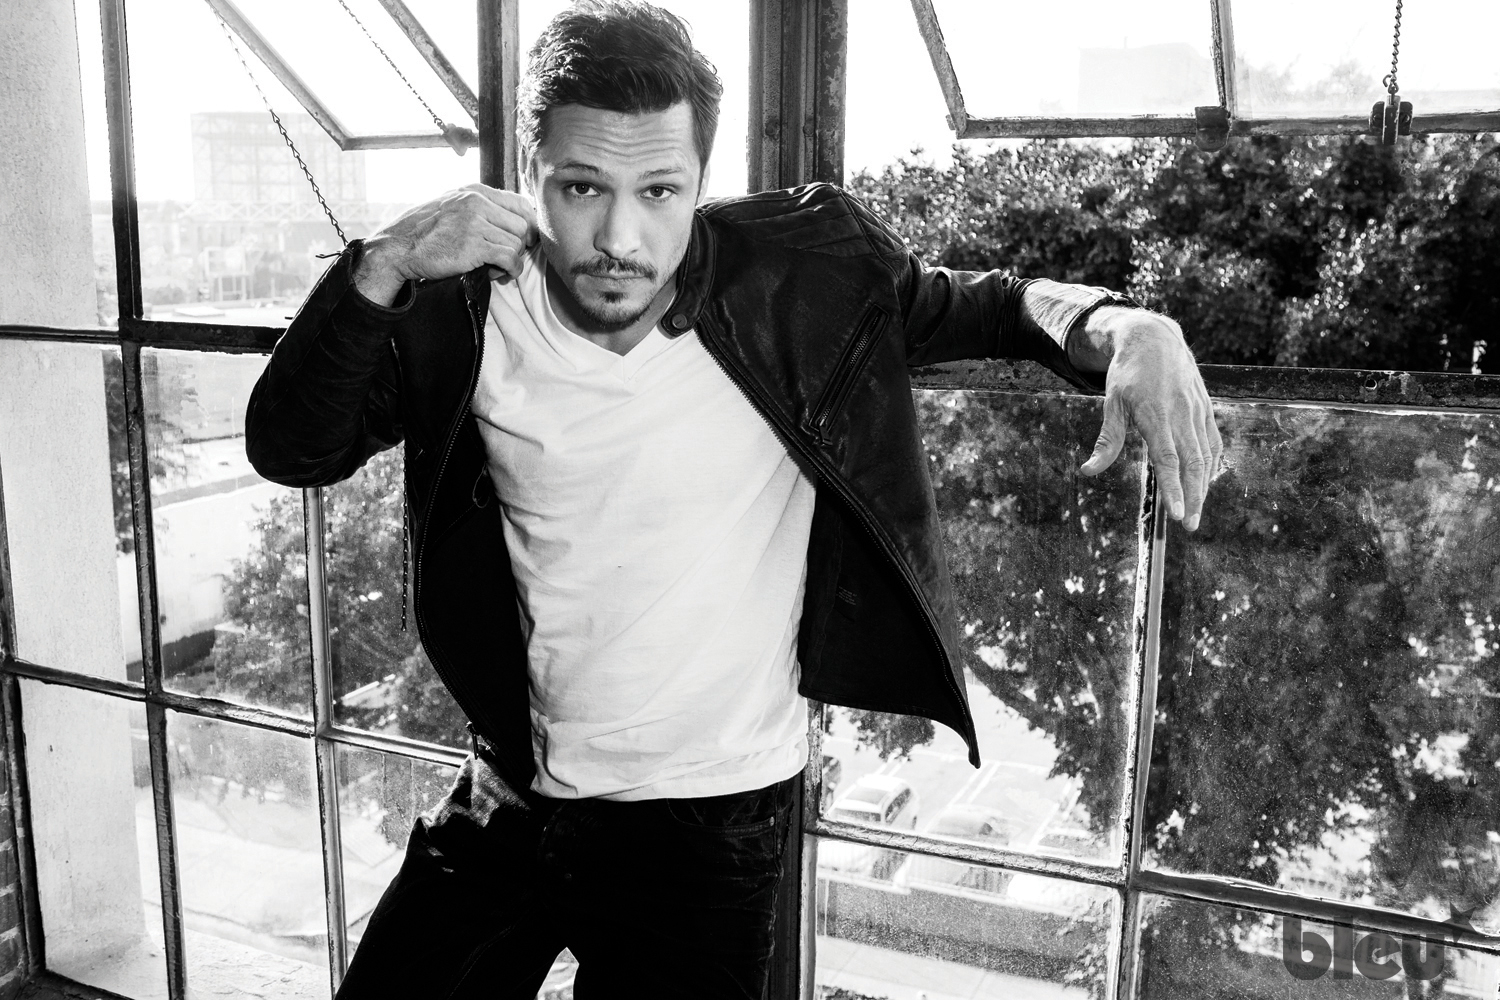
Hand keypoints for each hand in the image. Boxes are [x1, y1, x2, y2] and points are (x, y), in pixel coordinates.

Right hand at [352, 184, 538, 304]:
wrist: (399, 247)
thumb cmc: (424, 231)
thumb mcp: (451, 205)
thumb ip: (478, 206)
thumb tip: (510, 218)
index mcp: (474, 191)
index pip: (520, 202)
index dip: (529, 223)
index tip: (526, 239)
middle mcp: (477, 202)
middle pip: (521, 225)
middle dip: (520, 246)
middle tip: (508, 258)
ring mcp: (475, 223)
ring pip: (516, 243)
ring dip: (512, 261)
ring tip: (496, 268)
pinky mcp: (473, 246)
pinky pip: (509, 259)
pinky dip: (510, 270)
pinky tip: (499, 274)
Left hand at [1077, 310, 1221, 531]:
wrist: (1155, 338)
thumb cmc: (1127, 373)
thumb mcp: (1111, 404)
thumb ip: (1106, 441)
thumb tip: (1088, 471)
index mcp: (1156, 415)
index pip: (1168, 460)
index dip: (1174, 489)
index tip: (1176, 515)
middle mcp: (1181, 414)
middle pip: (1193, 464)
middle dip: (1194, 498)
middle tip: (1189, 526)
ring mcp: (1197, 411)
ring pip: (1206, 456)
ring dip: (1204, 487)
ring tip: (1196, 512)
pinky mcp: (1206, 408)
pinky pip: (1213, 443)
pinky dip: (1211, 466)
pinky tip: (1205, 484)